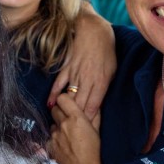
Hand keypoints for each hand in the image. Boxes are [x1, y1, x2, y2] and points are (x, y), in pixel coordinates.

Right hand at [47, 4, 115, 119]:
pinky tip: (51, 105)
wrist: (93, 31)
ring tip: (62, 123)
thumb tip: (99, 101)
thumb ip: (105, 86)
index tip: (86, 130)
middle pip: (81, 104)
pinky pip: (59, 84)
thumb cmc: (106, 51)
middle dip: (77, 119)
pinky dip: (54, 95)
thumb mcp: (112, 69)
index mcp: (101, 81)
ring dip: (65, 110)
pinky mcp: (66, 67)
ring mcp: (75, 74)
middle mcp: (87, 79)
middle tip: (73, 132)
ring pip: (70, 96)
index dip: (89, 119)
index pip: (94, 105)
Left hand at [50, 92, 102, 163]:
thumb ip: (93, 114)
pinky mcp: (49, 145)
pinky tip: (62, 145)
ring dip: (57, 126)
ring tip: (66, 135)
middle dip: (60, 111)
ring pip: (52, 123)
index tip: (68, 104)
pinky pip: (49, 136)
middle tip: (67, 119)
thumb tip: (93, 103)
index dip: (65, 100)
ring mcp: (54, 135)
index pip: (62, 98)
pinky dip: (54, 138)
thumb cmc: (95, 150)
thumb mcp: (97, 130)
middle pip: (54, 109)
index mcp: (76, 118)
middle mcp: (63, 124)